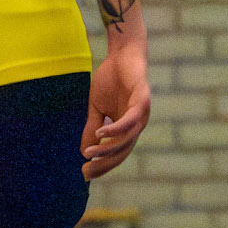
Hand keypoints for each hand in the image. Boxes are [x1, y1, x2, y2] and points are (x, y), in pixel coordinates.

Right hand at [82, 40, 151, 180]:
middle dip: (105, 163)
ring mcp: (141, 112)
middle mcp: (137, 123)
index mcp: (127, 127)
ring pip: (127, 139)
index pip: (117, 152)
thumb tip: (85, 152)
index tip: (85, 173)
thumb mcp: (97, 108)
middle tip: (86, 170)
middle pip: (123, 150)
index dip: (103, 165)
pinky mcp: (142, 99)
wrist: (122, 54)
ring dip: (108, 148)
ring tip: (90, 154)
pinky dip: (115, 129)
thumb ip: (93, 128)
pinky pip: (130, 120)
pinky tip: (101, 133)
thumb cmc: (111, 79)